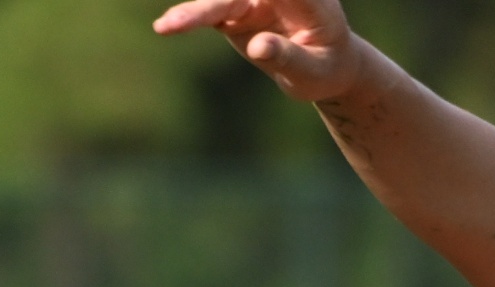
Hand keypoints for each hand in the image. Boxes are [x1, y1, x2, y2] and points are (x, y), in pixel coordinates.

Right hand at [151, 0, 364, 100]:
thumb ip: (288, 57)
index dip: (253, 0)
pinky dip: (189, 17)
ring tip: (168, 26)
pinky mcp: (235, 11)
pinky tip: (168, 26)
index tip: (240, 6)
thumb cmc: (325, 68)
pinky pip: (209, 10)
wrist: (326, 66)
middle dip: (212, 4)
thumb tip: (258, 46)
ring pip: (220, 0)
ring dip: (194, 11)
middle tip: (194, 20)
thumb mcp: (313, 71)